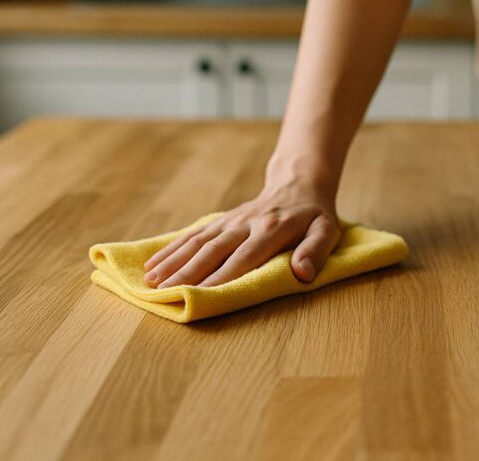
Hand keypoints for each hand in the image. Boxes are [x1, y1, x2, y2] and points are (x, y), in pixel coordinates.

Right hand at [142, 179, 339, 287]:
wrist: (298, 184)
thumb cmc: (314, 216)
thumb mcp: (327, 231)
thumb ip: (316, 251)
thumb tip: (302, 273)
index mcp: (273, 229)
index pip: (245, 256)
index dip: (222, 275)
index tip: (200, 293)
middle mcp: (247, 223)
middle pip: (214, 249)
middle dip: (188, 272)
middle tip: (165, 292)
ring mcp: (230, 220)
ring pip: (197, 241)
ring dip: (173, 261)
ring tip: (151, 282)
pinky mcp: (221, 220)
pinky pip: (193, 234)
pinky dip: (172, 249)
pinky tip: (153, 264)